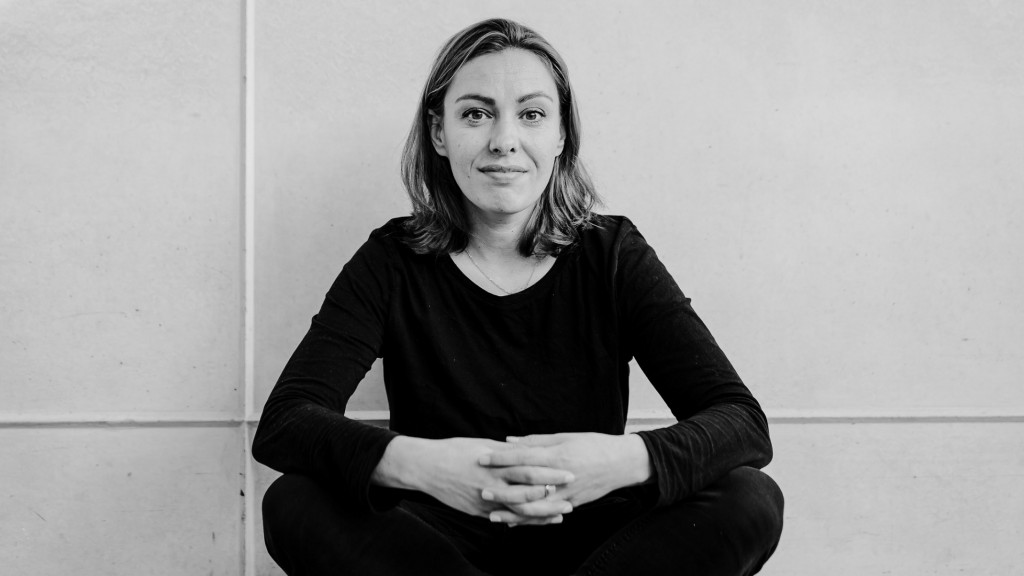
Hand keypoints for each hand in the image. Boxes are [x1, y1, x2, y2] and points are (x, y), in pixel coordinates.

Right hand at [373, 436, 573, 525]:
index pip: (529, 468)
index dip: (550, 471)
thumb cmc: (455, 451)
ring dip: (541, 512)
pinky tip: (536, 522)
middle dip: (551, 493)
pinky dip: (521, 521)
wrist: (427, 467)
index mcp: (495, 463)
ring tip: (560, 513)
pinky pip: (504, 519)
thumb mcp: (482, 445)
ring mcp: (485, 500)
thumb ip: (506, 450)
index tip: (569, 472)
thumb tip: (527, 448)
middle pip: (527, 490)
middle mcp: (492, 482)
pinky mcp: (478, 512)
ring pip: (518, 509)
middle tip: (572, 495)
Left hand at [478, 432, 651, 510]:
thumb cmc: (592, 445)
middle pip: (525, 484)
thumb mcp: (565, 437)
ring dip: (512, 511)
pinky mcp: (571, 504)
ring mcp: (566, 493)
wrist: (620, 463)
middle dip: (501, 488)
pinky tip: (515, 522)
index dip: (501, 458)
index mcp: (557, 455)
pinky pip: (546, 515)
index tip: (482, 458)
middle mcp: (560, 476)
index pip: (523, 457)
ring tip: (492, 513)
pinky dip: (529, 520)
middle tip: (481, 489)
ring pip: (534, 506)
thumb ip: (536, 441)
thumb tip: (509, 441)